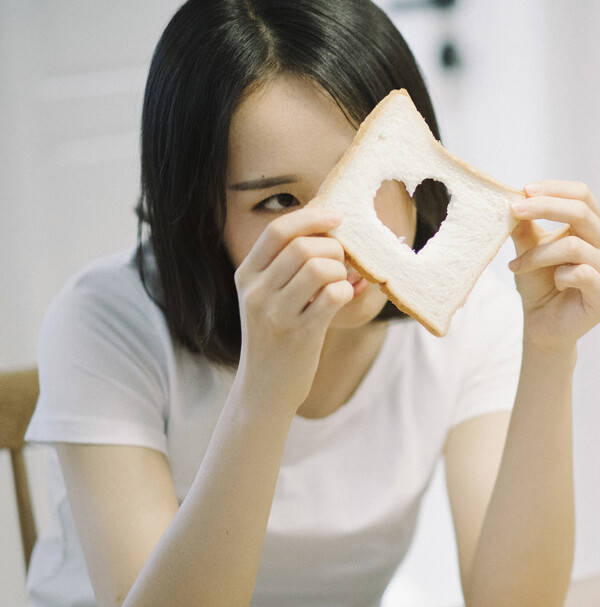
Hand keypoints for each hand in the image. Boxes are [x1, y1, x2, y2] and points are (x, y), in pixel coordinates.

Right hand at [233, 208, 353, 413]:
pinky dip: (346, 292)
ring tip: (340, 284)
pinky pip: (333, 296)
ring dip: (340, 272)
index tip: (337, 218)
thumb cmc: (275, 336)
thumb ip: (287, 266)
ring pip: (319, 268)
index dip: (311, 217)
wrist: (264, 388)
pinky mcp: (299, 334)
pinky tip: (341, 300)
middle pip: (303, 247)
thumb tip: (331, 231)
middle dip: (333, 249)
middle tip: (342, 264)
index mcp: (246, 275)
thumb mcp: (267, 298)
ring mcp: (276, 314)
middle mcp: (256, 292)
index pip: (277, 231)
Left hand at [508, 180, 599, 354]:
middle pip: (581, 212)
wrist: (542, 324)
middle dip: (544, 208)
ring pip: (574, 246)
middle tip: (514, 211)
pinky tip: (554, 285)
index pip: (582, 195)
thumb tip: (514, 195)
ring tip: (518, 266)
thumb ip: (526, 222)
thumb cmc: (540, 284)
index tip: (523, 191)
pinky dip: (559, 277)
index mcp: (597, 227)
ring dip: (539, 254)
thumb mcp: (529, 247)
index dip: (554, 189)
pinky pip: (581, 274)